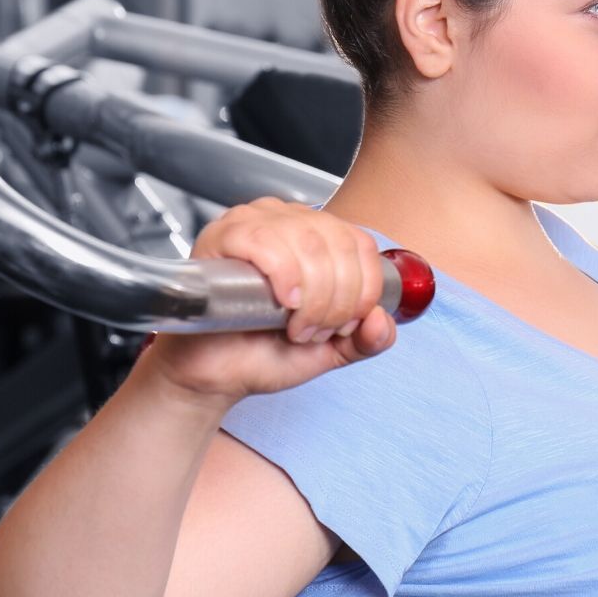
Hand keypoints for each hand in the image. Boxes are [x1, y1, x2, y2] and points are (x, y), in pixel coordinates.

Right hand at [139, 198, 398, 406]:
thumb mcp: (330, 349)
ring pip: (309, 242)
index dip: (363, 290)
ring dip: (312, 297)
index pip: (361, 243)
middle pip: (338, 244)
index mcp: (317, 237)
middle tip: (313, 331)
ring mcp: (253, 222)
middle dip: (336, 300)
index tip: (344, 326)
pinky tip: (280, 303)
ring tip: (293, 325)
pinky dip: (284, 278)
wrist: (215, 375)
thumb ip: (366, 339)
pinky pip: (267, 242)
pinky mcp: (222, 236)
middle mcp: (287, 220)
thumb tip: (382, 321)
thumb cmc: (263, 352)